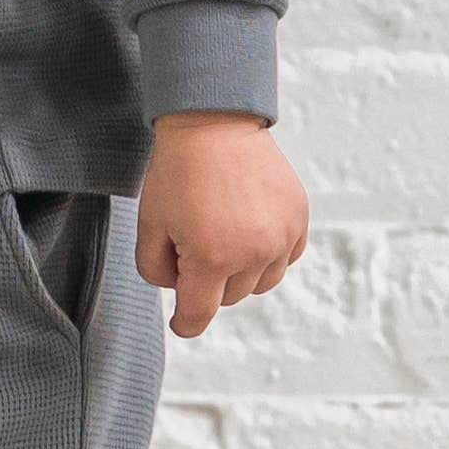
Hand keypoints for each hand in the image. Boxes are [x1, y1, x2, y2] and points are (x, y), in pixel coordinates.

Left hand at [136, 111, 308, 337]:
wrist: (214, 124)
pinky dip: (267, 255)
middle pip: (228, 299)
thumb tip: (180, 291)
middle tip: (193, 243)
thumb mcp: (150, 228)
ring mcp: (281, 236)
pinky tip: (249, 232)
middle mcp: (253, 252)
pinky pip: (285, 259)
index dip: (185, 324)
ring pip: (259, 284)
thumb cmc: (178, 174)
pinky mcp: (298, 218)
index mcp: (212, 258)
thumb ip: (156, 273)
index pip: (199, 315)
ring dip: (240, 274)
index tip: (181, 323)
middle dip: (208, 283)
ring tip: (222, 238)